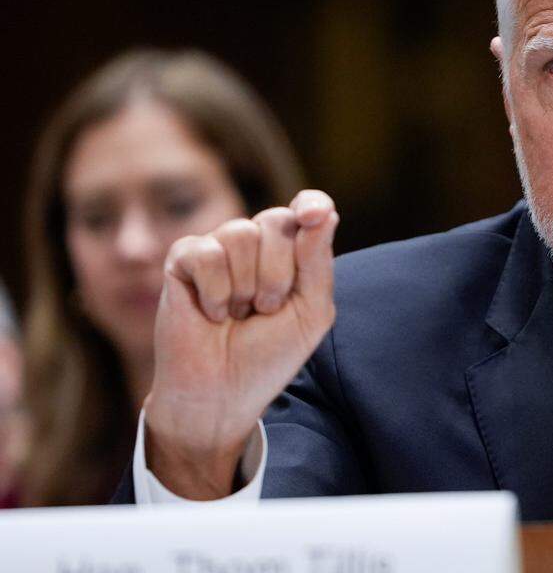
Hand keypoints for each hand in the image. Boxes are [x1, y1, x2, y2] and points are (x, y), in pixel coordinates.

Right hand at [144, 190, 338, 498]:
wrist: (222, 395)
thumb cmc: (269, 355)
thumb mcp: (310, 313)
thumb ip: (317, 262)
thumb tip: (325, 212)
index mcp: (291, 251)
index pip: (307, 208)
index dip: (312, 204)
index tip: (313, 215)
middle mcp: (255, 243)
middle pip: (276, 221)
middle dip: (279, 273)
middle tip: (265, 309)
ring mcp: (217, 248)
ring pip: (241, 233)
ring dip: (246, 285)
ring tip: (238, 313)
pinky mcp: (182, 261)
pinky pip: (207, 253)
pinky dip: (215, 292)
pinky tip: (211, 313)